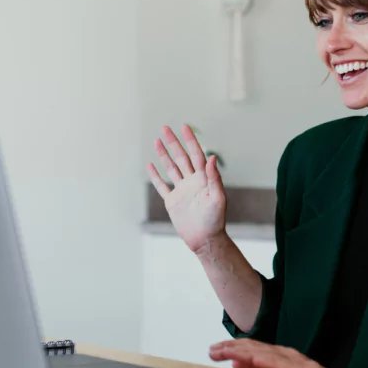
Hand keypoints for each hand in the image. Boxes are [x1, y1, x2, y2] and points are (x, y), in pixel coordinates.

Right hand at [146, 125, 226, 253]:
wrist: (205, 240)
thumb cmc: (215, 220)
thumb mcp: (217, 198)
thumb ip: (214, 177)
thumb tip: (211, 157)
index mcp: (203, 179)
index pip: (196, 155)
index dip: (190, 141)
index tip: (184, 127)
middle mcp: (192, 182)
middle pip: (181, 158)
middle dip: (173, 142)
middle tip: (165, 128)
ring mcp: (181, 191)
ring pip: (171, 168)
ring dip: (164, 154)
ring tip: (156, 140)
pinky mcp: (172, 202)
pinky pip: (162, 186)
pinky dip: (155, 176)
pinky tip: (150, 165)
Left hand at [209, 339, 341, 367]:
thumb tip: (235, 363)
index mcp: (279, 356)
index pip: (251, 349)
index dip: (231, 348)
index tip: (213, 350)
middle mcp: (288, 355)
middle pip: (256, 349)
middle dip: (233, 348)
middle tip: (213, 350)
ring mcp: (300, 363)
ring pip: (268, 354)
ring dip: (246, 352)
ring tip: (229, 352)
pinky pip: (288, 367)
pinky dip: (271, 362)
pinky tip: (257, 360)